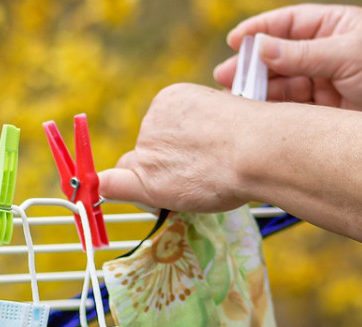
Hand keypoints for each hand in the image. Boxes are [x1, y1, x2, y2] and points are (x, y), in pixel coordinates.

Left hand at [97, 83, 257, 212]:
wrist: (258, 149)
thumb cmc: (257, 136)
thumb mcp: (226, 114)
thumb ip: (201, 129)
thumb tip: (198, 144)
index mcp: (172, 98)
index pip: (160, 129)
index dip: (174, 147)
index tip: (196, 156)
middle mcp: (153, 119)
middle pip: (147, 150)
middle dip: (163, 164)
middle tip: (200, 174)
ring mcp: (147, 147)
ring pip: (139, 169)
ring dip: (157, 181)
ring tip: (198, 182)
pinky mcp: (145, 174)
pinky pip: (113, 183)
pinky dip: (109, 188)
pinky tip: (103, 192)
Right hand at [213, 4, 361, 111]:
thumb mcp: (347, 56)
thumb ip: (301, 54)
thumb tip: (259, 48)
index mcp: (333, 26)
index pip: (288, 23)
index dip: (259, 30)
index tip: (234, 41)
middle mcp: (323, 52)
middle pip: (276, 55)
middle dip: (249, 65)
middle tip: (224, 76)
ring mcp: (320, 81)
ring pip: (278, 83)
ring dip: (255, 90)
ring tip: (233, 100)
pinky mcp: (320, 110)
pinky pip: (287, 106)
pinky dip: (269, 110)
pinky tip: (253, 114)